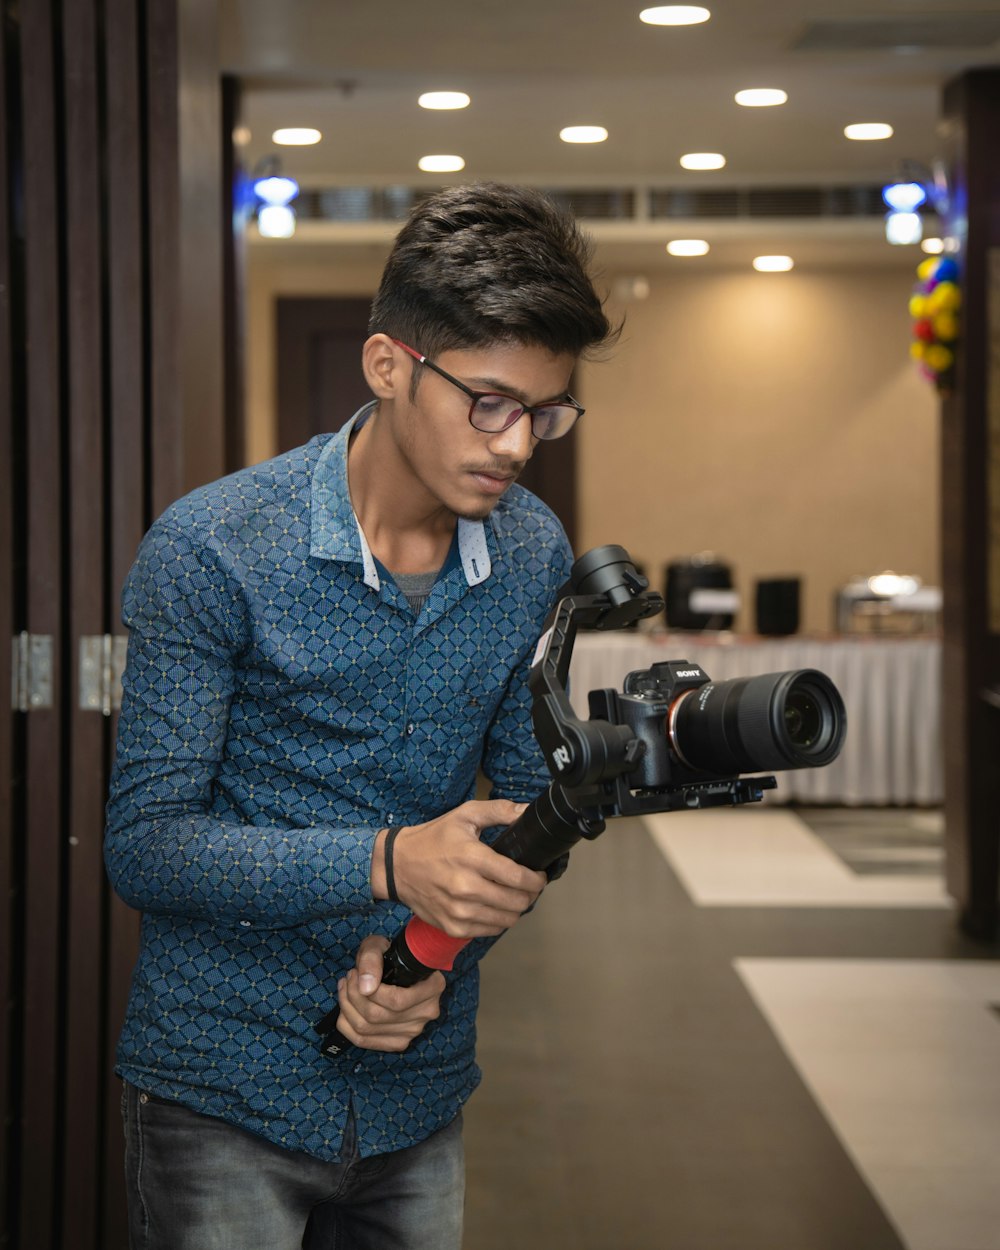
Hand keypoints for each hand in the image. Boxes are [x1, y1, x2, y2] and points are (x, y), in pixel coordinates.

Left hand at [335, 935, 445, 1051]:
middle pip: (378, 1016)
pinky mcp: (399, 1042)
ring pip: (367, 1029)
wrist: (397, 968)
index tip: (355, 973)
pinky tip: (346, 1007)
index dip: (368, 991)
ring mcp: (413, 1031)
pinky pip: (363, 1041)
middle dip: (353, 996)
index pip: (396, 1001)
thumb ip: (371, 960)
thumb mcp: (379, 945)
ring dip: (347, 1007)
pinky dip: (346, 1024)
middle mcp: (427, 1012)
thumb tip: (366, 987)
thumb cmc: (389, 955)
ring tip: (346, 988)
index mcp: (433, 986)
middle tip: (348, 977)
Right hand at [381, 799, 546, 938]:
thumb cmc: (433, 839)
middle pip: (517, 902)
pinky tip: (494, 906)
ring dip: (517, 909)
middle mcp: (465, 888)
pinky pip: (490, 931)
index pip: (518, 877)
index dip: (537, 879)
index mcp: (471, 858)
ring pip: (507, 920)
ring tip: (513, 895)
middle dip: (530, 894)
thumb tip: (528, 811)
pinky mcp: (453, 927)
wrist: (396, 866)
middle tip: (528, 885)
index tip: (539, 874)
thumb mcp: (464, 815)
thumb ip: (499, 811)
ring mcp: (459, 912)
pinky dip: (498, 920)